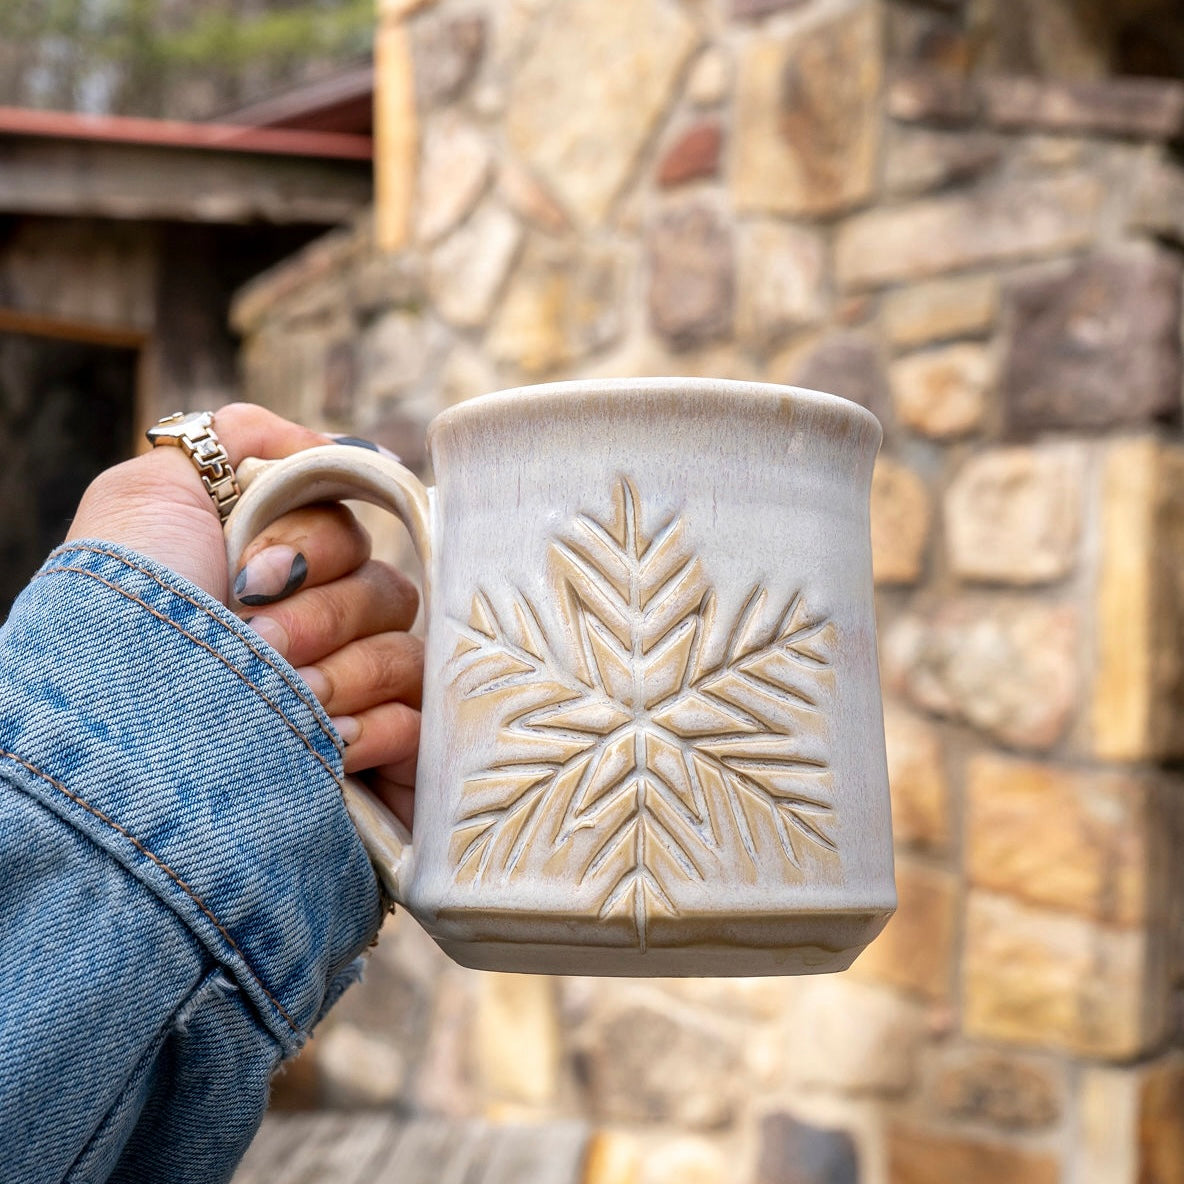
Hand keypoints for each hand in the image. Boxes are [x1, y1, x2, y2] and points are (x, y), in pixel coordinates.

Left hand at [67, 403, 420, 826]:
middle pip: (387, 591)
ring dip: (341, 676)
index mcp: (277, 576)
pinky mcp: (384, 760)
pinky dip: (374, 731)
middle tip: (256, 643)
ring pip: (404, 656)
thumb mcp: (150, 495)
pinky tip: (328, 750)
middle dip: (318, 617)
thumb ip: (237, 438)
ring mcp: (354, 698)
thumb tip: (335, 446)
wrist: (117, 748)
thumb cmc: (125, 619)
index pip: (351, 536)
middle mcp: (319, 633)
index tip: (245, 578)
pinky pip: (419, 723)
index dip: (311, 547)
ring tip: (285, 705)